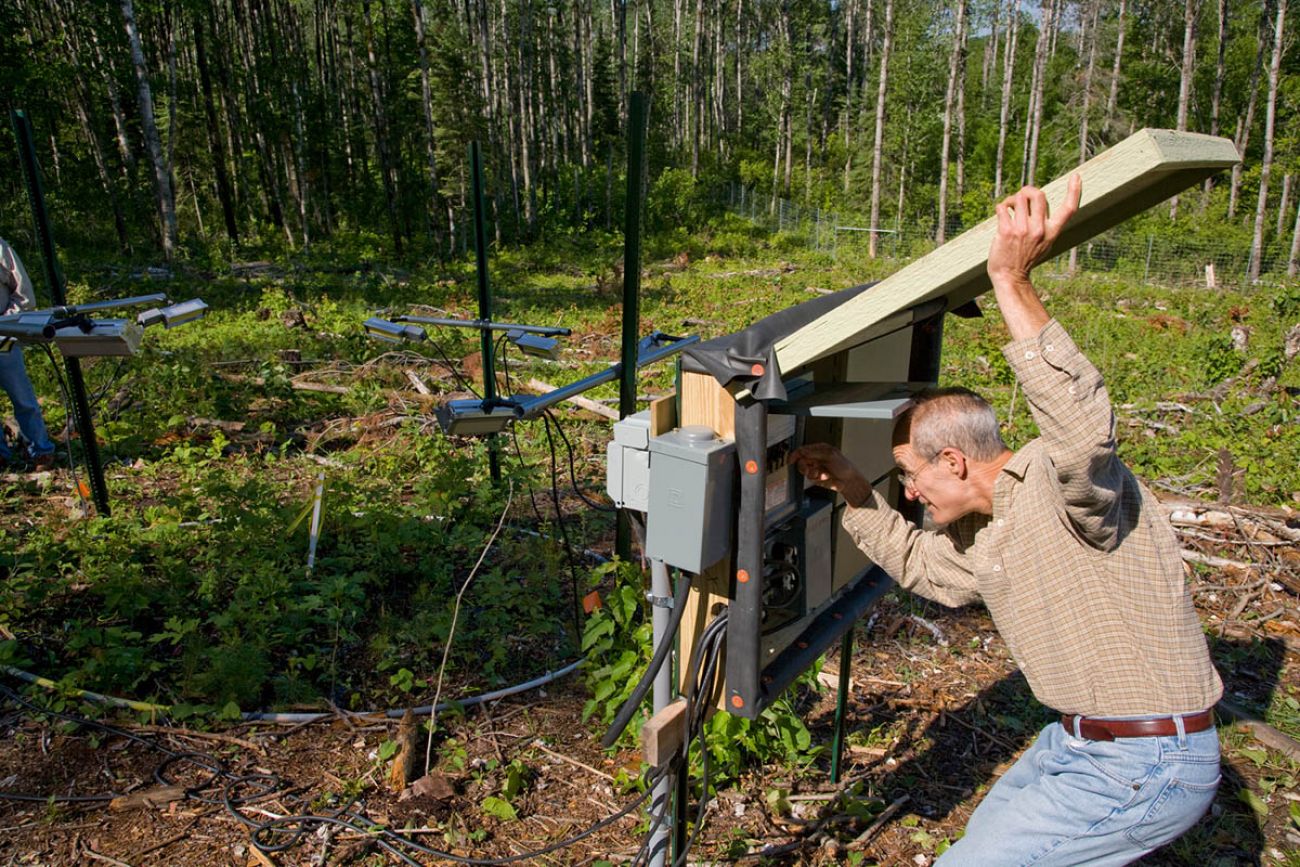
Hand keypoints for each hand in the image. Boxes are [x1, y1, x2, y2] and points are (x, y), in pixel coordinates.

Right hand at [791, 443, 871, 507]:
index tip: (791, 460)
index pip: (803, 450)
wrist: (849, 481)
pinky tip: (826, 478)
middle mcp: (816, 458)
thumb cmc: (844, 466)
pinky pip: (811, 479)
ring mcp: (816, 468)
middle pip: (801, 462)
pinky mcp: (817, 478)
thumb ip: (815, 453)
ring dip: (814, 474)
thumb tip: (802, 451)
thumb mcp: (830, 455)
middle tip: (811, 470)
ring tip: (824, 475)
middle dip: (805, 467)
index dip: (795, 455)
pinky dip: (818, 479)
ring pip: (805, 471)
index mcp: (819, 449)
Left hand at [986, 175, 1081, 339]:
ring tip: (1009, 208)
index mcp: (1052, 232)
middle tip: (1021, 198)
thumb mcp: (1045, 243)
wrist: (1010, 277)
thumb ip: (1046, 225)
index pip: (1068, 209)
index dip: (1074, 191)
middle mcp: (1039, 230)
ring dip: (1012, 199)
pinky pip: (1002, 207)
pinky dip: (1001, 208)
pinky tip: (1001, 215)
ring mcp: (1023, 230)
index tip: (1076, 176)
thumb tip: (1040, 204)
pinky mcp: (1006, 231)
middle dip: (1027, 190)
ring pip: (1019, 198)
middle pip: (1038, 194)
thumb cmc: (1026, 258)